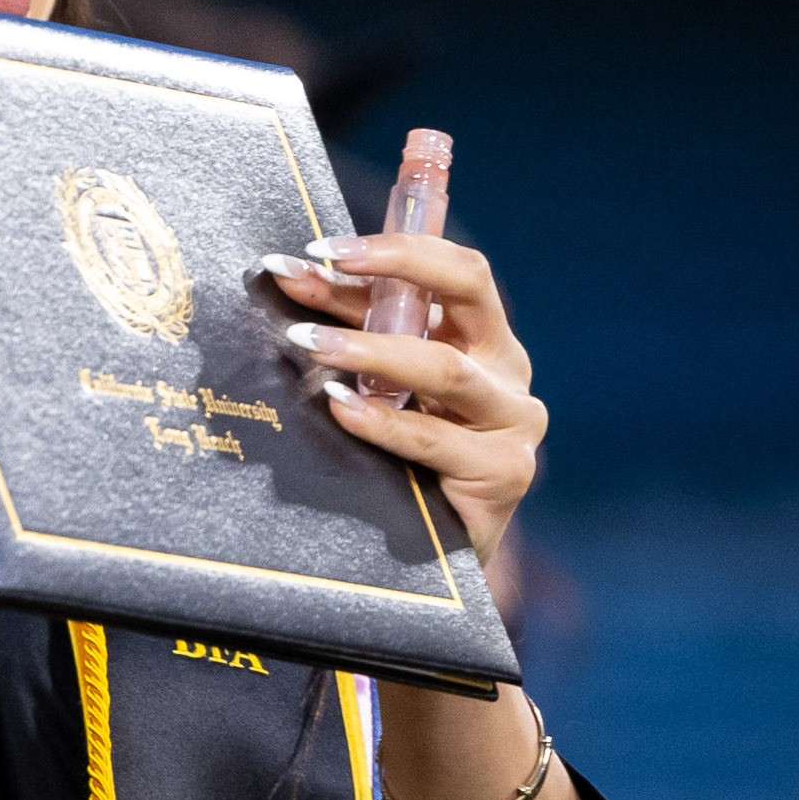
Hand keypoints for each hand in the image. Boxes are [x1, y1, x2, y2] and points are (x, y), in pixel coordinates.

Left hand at [262, 237, 542, 563]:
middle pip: (467, 290)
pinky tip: (340, 408)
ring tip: (305, 342)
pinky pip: (435, 440)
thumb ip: (355, 331)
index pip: (455, 269)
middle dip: (392, 267)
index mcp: (482, 336)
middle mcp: (506, 370)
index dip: (395, 246)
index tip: (321, 245)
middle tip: (315, 262)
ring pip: (444, 369)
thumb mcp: (381, 379)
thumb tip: (285, 274)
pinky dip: (382, 422)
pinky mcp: (503, 473)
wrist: (436, 554)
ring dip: (368, 350)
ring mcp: (512, 422)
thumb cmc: (400, 455)